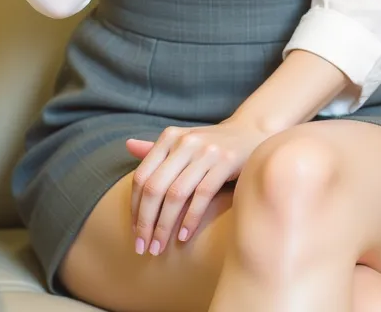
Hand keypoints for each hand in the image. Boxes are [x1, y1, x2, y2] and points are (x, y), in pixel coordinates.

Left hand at [126, 120, 269, 255]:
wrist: (253, 133)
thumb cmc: (213, 144)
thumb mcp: (185, 142)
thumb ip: (157, 149)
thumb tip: (128, 146)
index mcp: (170, 137)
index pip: (142, 176)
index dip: (134, 208)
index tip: (134, 233)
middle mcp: (185, 141)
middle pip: (154, 188)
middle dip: (145, 222)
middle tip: (142, 247)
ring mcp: (206, 151)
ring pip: (175, 194)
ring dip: (164, 226)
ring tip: (159, 247)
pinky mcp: (226, 162)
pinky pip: (202, 195)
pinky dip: (190, 219)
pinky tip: (183, 237)